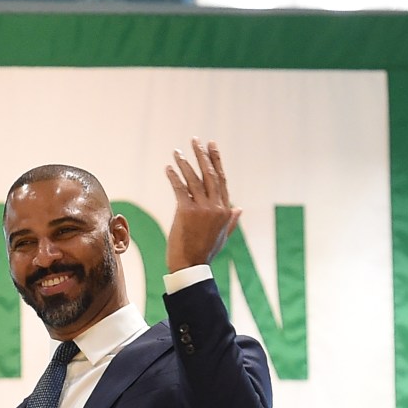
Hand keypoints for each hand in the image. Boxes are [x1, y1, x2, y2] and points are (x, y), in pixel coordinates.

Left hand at [164, 138, 241, 270]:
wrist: (190, 267)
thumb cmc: (204, 252)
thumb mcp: (222, 235)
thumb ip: (231, 220)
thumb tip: (239, 208)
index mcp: (225, 210)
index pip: (221, 179)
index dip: (216, 161)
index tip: (211, 146)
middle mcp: (216, 207)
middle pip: (210, 174)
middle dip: (202, 155)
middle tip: (195, 140)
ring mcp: (202, 209)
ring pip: (194, 179)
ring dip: (185, 163)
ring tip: (177, 152)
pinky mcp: (187, 212)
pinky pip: (180, 189)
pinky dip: (174, 177)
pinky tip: (168, 168)